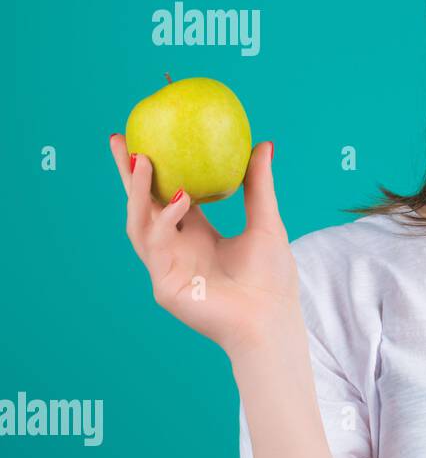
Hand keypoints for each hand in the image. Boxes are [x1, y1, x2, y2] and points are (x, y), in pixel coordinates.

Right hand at [109, 135, 300, 356]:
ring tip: (143, 159)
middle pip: (144, 205)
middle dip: (128, 174)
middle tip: (120, 139)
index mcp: (198, 235)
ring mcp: (166, 266)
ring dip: (139, 191)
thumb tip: (263, 143)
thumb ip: (259, 186)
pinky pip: (157, 245)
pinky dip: (166, 219)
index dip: (158, 169)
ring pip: (140, 222)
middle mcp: (177, 248)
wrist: (271, 320)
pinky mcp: (163, 283)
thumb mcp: (267, 222)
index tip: (149, 136)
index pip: (170, 195)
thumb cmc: (272, 279)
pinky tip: (181, 198)